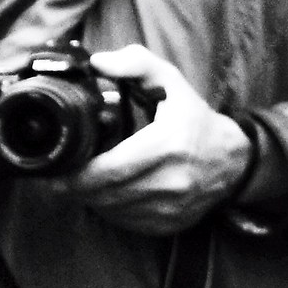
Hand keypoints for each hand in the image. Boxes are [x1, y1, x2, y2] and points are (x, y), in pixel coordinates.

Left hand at [63, 45, 251, 233]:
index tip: (56, 173)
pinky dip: (110, 210)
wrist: (231, 160)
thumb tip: (98, 62)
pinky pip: (128, 222)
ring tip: (79, 184)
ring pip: (115, 211)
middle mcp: (172, 181)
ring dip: (91, 199)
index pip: (113, 169)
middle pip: (109, 194)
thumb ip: (136, 64)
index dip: (80, 176)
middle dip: (77, 189)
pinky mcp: (170, 224)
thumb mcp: (170, 81)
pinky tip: (105, 194)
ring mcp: (172, 208)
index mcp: (169, 145)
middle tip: (56, 180)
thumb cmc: (194, 118)